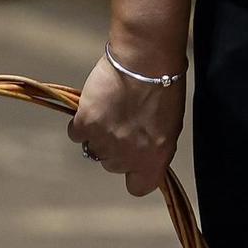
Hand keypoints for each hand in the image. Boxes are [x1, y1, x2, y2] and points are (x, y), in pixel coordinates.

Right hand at [68, 48, 184, 196]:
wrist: (145, 60)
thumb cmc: (165, 87)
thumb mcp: (171, 126)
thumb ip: (155, 147)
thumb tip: (143, 153)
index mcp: (153, 160)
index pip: (138, 187)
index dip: (134, 175)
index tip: (134, 161)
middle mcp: (127, 158)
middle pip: (112, 165)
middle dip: (116, 148)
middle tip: (122, 122)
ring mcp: (105, 143)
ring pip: (94, 149)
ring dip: (98, 134)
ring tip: (109, 110)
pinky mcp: (85, 125)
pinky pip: (76, 134)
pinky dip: (81, 123)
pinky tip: (93, 106)